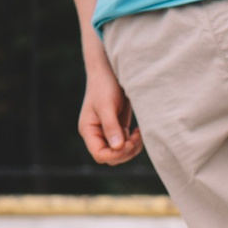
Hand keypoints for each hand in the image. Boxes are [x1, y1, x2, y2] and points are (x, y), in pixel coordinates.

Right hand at [79, 50, 144, 164]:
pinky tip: (139, 131)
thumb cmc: (105, 85)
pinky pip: (125, 144)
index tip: (128, 143)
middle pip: (110, 157)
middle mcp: (96, 134)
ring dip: (131, 148)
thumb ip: (111, 126)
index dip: (115, 154)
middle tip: (136, 138)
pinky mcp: (117, 127)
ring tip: (139, 134)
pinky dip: (134, 142)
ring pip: (120, 152)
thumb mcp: (107, 105)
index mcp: (89, 130)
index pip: (100, 154)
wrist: (110, 70)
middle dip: (125, 152)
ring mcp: (107, 132)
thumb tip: (118, 147)